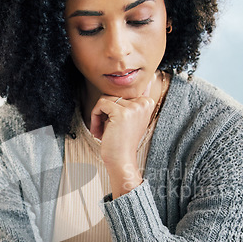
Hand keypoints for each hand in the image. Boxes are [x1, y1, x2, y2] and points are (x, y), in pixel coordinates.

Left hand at [89, 80, 154, 197]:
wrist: (122, 160)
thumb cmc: (122, 141)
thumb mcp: (130, 118)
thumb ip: (132, 101)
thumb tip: (137, 81)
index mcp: (147, 102)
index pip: (124, 91)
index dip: (114, 106)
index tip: (113, 122)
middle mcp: (143, 103)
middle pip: (114, 94)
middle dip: (105, 111)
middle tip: (104, 128)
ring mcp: (134, 107)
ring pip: (106, 99)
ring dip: (99, 115)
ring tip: (101, 131)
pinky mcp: (121, 112)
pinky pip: (100, 104)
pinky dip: (94, 117)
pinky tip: (98, 131)